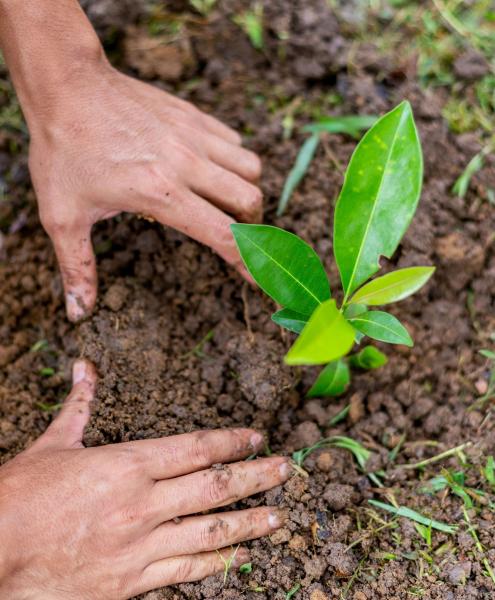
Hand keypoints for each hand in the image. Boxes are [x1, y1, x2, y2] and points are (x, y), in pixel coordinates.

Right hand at [0, 360, 289, 598]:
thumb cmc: (21, 495)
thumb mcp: (53, 443)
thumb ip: (80, 405)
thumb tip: (86, 367)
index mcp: (126, 464)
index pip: (195, 448)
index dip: (231, 441)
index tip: (256, 438)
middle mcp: (142, 503)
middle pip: (214, 487)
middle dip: (256, 477)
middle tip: (286, 471)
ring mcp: (140, 545)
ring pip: (210, 532)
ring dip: (249, 522)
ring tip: (278, 516)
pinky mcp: (131, 583)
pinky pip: (186, 572)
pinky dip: (217, 563)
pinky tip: (240, 557)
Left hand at [28, 60, 261, 321]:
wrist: (66, 85)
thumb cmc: (63, 149)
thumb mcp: (63, 216)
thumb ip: (78, 266)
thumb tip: (80, 312)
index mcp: (161, 194)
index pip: (224, 236)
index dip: (249, 263)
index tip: (262, 278)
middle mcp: (187, 165)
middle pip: (250, 200)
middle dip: (251, 224)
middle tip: (232, 233)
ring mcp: (193, 136)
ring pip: (251, 168)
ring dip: (245, 190)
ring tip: (224, 201)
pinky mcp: (193, 115)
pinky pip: (234, 140)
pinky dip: (233, 159)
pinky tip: (209, 168)